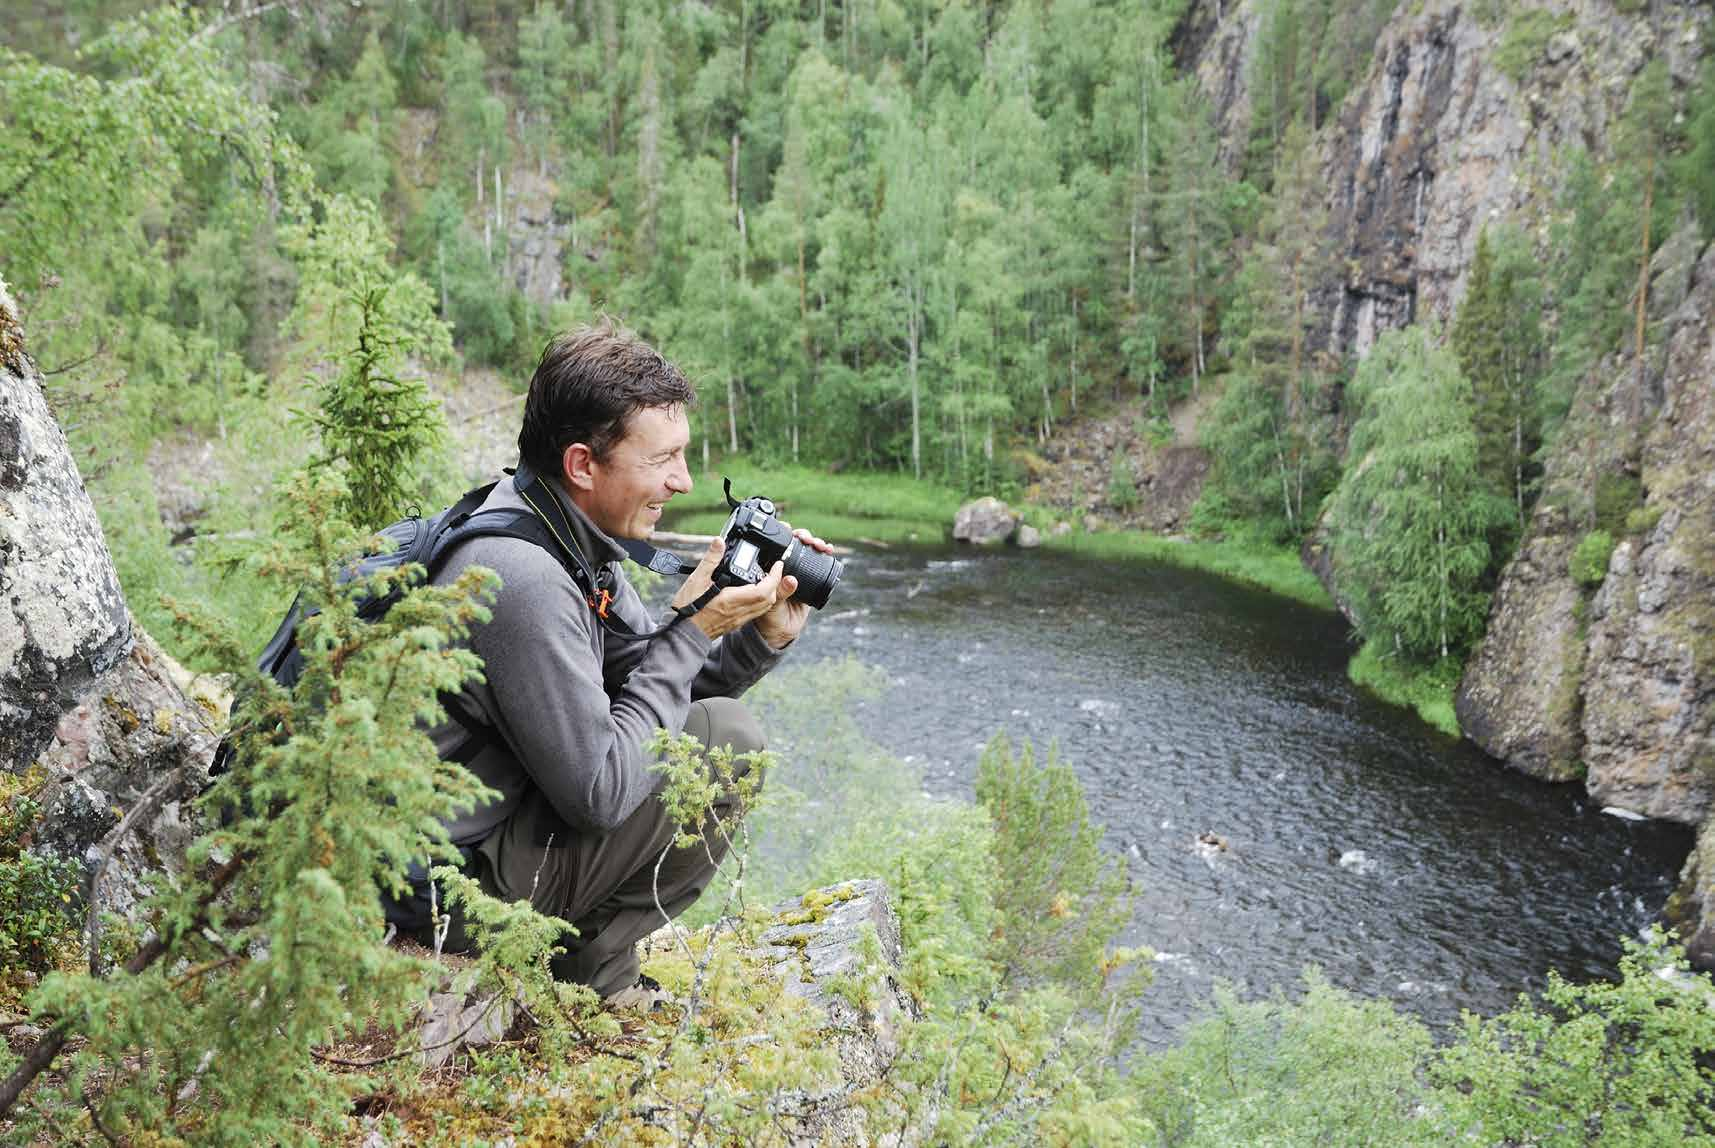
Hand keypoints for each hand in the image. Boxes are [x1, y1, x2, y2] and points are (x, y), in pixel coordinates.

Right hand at [673, 537, 786, 640]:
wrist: (684, 632)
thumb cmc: (688, 608)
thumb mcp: (696, 579)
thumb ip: (710, 560)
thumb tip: (719, 542)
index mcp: (733, 600)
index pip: (764, 590)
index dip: (775, 577)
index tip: (777, 564)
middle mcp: (739, 611)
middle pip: (769, 599)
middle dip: (776, 583)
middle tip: (773, 569)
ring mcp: (739, 619)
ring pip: (765, 607)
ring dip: (770, 593)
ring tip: (766, 578)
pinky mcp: (736, 623)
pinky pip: (756, 612)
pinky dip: (761, 601)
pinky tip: (752, 592)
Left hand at [753, 525, 834, 650]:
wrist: (781, 632)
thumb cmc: (769, 616)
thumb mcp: (771, 604)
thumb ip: (780, 592)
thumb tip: (791, 579)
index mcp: (769, 568)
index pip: (776, 544)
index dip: (783, 534)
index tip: (788, 529)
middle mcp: (784, 566)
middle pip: (794, 544)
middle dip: (802, 537)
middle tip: (807, 538)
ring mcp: (797, 571)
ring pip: (807, 551)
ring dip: (815, 543)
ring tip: (820, 544)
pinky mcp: (810, 579)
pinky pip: (818, 564)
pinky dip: (824, 555)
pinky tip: (828, 550)